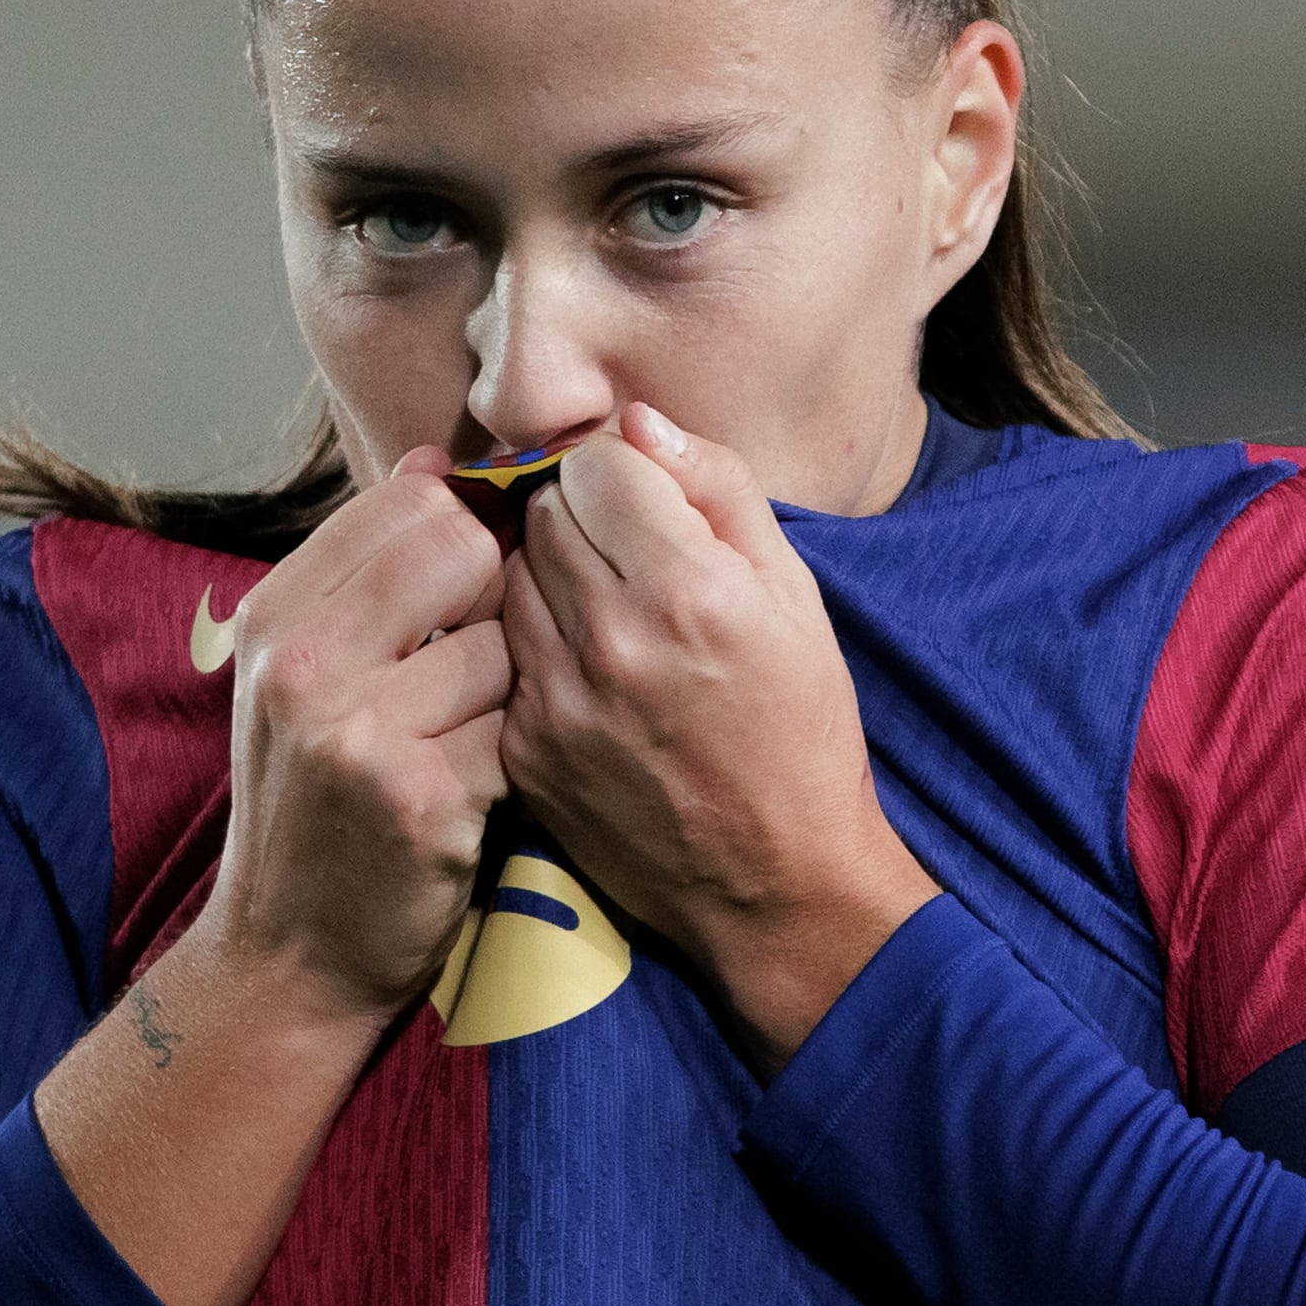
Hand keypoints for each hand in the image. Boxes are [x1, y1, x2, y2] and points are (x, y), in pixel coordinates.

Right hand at [198, 445, 514, 1021]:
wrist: (287, 958)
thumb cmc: (315, 805)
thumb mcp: (302, 677)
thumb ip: (366, 574)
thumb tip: (441, 461)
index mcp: (275, 615)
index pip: (411, 496)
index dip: (467, 529)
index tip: (470, 584)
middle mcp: (303, 662)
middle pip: (464, 545)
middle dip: (493, 597)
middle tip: (471, 666)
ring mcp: (359, 732)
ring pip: (503, 641)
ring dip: (507, 689)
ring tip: (464, 739)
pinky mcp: (423, 798)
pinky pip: (519, 728)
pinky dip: (514, 758)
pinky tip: (474, 793)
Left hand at [502, 404, 937, 1071]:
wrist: (777, 881)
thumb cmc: (801, 729)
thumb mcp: (794, 595)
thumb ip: (718, 490)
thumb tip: (638, 424)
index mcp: (684, 588)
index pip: (591, 464)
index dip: (619, 471)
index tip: (643, 501)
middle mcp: (608, 639)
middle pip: (539, 513)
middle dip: (576, 515)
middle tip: (624, 554)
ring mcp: (554, 700)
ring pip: (507, 578)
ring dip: (545, 576)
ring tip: (603, 611)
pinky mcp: (524, 750)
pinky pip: (504, 654)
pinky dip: (533, 645)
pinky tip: (586, 671)